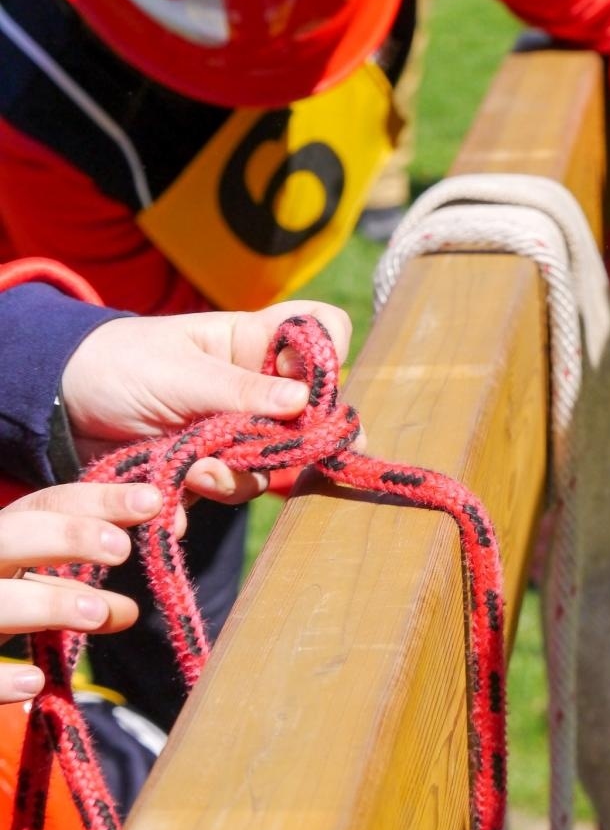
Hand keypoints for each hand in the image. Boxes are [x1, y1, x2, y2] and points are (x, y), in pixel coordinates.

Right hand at [0, 481, 165, 701]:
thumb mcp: (23, 591)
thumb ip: (72, 591)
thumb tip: (131, 610)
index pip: (42, 505)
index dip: (97, 499)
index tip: (153, 502)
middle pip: (10, 536)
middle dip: (66, 536)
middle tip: (123, 548)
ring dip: (44, 602)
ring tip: (99, 612)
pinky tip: (34, 683)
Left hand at [61, 301, 351, 502]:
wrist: (61, 406)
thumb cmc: (118, 363)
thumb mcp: (177, 371)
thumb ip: (238, 389)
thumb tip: (304, 403)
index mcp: (252, 342)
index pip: (319, 331)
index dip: (329, 354)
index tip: (311, 388)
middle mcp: (254, 386)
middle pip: (308, 413)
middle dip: (291, 441)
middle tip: (275, 455)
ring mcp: (234, 428)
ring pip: (270, 461)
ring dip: (238, 474)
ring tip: (197, 473)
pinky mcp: (208, 466)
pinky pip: (227, 490)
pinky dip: (202, 499)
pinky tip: (173, 497)